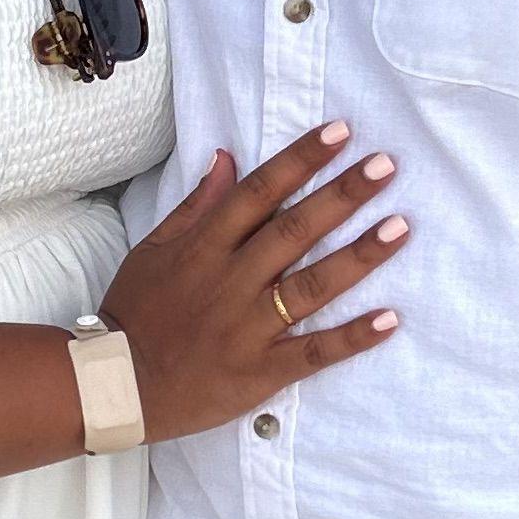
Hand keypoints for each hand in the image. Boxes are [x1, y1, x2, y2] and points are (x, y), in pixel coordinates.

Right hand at [101, 122, 405, 441]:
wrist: (117, 385)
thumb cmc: (136, 313)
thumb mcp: (155, 249)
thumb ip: (196, 205)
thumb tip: (226, 157)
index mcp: (205, 247)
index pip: (259, 192)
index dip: (300, 160)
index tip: (340, 132)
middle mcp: (231, 281)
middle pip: (294, 231)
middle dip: (341, 196)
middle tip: (385, 166)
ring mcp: (248, 327)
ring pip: (312, 285)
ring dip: (358, 256)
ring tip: (400, 227)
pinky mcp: (261, 371)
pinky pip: (312, 352)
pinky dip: (351, 337)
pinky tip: (389, 319)